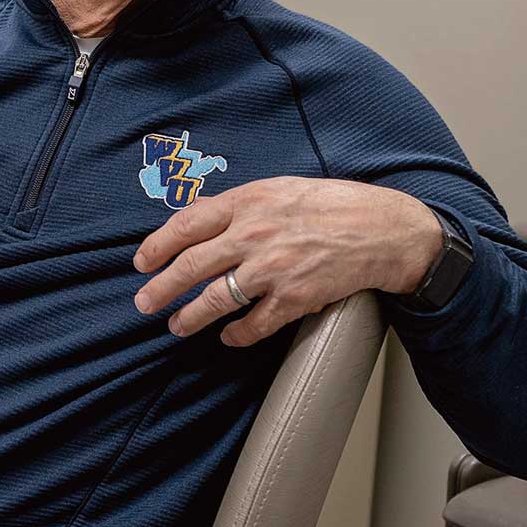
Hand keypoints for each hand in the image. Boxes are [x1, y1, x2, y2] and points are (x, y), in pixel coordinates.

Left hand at [131, 177, 443, 347]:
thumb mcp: (278, 189)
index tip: (142, 262)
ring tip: (177, 326)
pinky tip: (228, 337)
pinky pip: (254, 324)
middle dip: (162, 288)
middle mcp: (254, 234)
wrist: (384, 229)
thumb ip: (236, 204)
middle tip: (143, 303)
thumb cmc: (331, 205)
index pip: (187, 224)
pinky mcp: (295, 297)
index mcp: (248, 202)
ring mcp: (273, 268)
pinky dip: (237, 335)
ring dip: (190, 317)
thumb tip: (196, 213)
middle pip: (192, 265)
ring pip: (215, 299)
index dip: (158, 246)